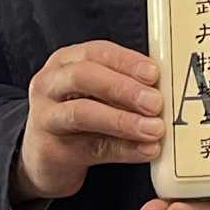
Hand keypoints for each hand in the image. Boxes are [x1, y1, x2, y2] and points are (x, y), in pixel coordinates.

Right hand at [12, 41, 163, 203]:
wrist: (45, 157)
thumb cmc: (78, 116)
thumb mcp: (96, 94)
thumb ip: (124, 87)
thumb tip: (164, 90)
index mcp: (65, 62)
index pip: (96, 52)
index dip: (126, 61)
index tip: (154, 73)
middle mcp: (49, 84)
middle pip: (83, 77)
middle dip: (123, 88)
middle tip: (155, 102)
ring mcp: (45, 117)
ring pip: (82, 114)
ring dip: (123, 121)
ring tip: (154, 130)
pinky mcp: (51, 150)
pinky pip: (90, 148)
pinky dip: (123, 149)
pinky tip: (146, 150)